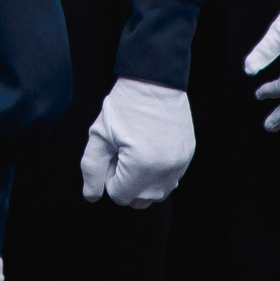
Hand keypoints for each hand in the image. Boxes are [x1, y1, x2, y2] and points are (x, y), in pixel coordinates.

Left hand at [78, 77, 193, 206]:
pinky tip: (150, 149)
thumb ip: (92, 169)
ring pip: (156, 193)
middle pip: (139, 199)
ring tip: (136, 152)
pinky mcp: (187, 156)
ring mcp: (180, 164)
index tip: (112, 154)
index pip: (119, 195)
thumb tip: (91, 196)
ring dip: (143, 181)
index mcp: (140, 166)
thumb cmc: (124, 105)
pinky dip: (158, 173)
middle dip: (126, 182)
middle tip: (123, 152)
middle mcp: (164, 170)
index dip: (110, 176)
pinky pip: (171, 180)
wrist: (155, 81)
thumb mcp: (99, 135)